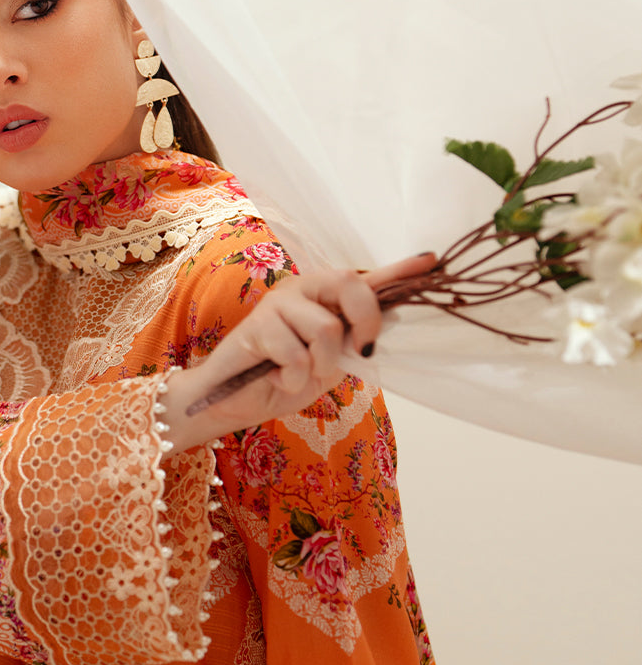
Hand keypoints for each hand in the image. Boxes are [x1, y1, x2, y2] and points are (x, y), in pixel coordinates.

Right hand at [159, 253, 435, 453]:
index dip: (399, 271)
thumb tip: (387, 323)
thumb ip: (354, 342)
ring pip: (327, 330)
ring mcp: (279, 304)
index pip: (365, 279)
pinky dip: (293, 379)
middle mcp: (302, 289)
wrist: (232, 402)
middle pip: (351, 284)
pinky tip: (277, 378)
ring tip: (300, 375)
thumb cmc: (282, 379)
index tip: (432, 262)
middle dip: (366, 321)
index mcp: (323, 297)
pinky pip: (297, 356)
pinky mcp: (258, 326)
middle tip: (361, 352)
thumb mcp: (330, 363)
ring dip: (321, 366)